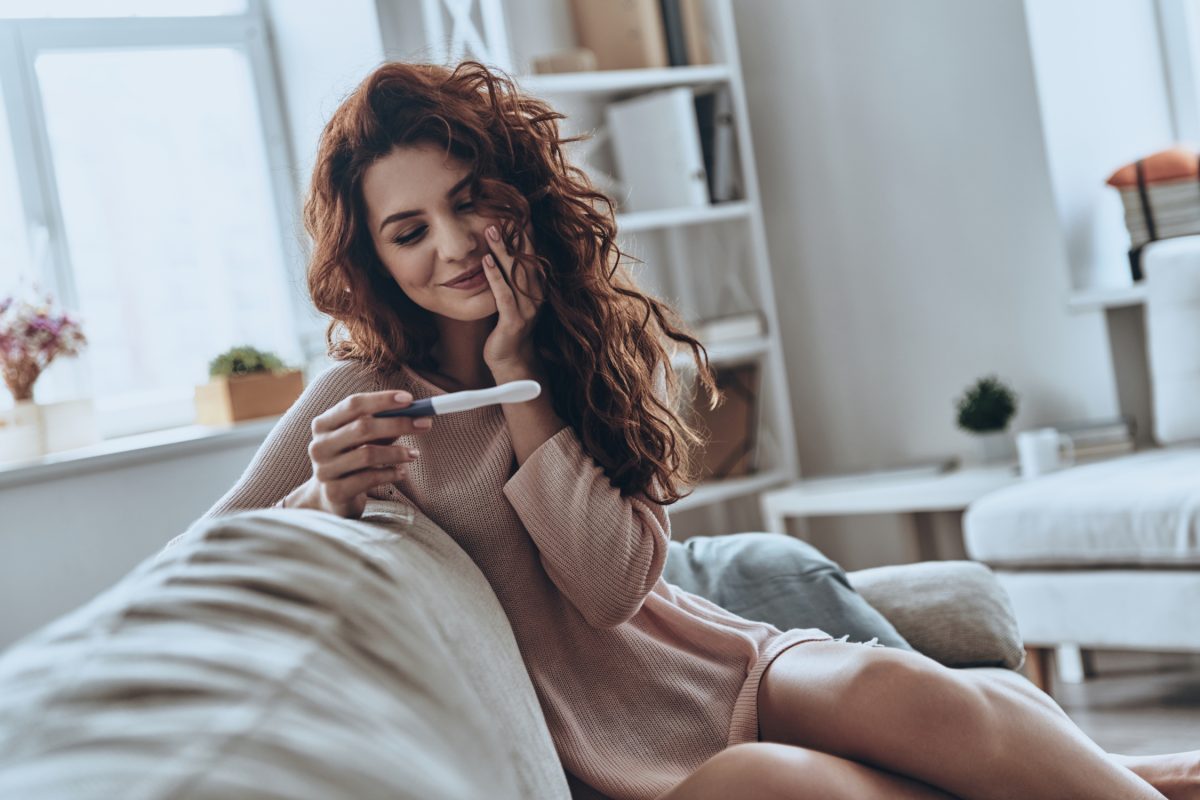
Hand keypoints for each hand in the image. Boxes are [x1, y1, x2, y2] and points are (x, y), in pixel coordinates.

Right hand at [285, 390, 429, 518]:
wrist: (330, 497)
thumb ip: (381, 425)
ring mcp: (324, 470)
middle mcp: (319, 445)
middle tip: (425, 424)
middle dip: (398, 423)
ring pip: (367, 454)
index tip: (409, 399)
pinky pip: (369, 479)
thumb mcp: (363, 440)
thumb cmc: (351, 459)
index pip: (353, 404)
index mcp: (323, 424)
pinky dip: (390, 474)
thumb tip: (413, 413)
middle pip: (362, 427)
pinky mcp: (334, 492)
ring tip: (414, 454)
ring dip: (397, 452)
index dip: (382, 400)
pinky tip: (402, 473)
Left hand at [481, 224, 543, 376]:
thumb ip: (510, 277)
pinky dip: (494, 277)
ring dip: (503, 251)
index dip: (527, 232)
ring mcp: (527, 309)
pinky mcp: (513, 321)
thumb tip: (498, 250)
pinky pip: (504, 295)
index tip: (519, 210)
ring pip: (515, 274)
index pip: (533, 254)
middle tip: (504, 211)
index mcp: (538, 288)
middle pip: (527, 259)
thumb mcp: (511, 297)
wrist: (512, 361)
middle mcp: (536, 296)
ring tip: (490, 230)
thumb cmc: (508, 327)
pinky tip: (485, 262)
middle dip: (516, 235)